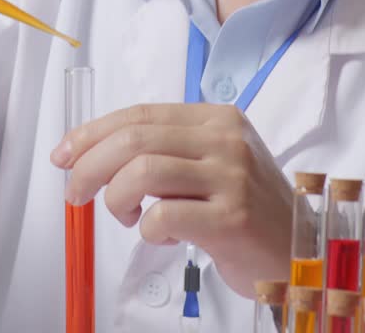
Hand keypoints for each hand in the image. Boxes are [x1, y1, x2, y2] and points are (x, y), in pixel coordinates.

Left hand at [51, 103, 292, 295]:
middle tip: (76, 193)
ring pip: (142, 173)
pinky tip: (163, 235)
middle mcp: (226, 140)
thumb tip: (92, 154)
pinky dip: (147, 229)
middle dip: (89, 167)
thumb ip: (165, 151)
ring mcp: (231, 177)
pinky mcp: (231, 218)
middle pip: (134, 140)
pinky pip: (163, 216)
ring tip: (125, 216)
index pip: (140, 114)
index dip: (92, 133)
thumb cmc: (245, 210)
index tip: (64, 155)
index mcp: (217, 119)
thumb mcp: (211, 164)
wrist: (299, 251)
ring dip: (115, 199)